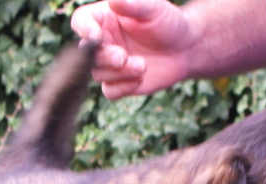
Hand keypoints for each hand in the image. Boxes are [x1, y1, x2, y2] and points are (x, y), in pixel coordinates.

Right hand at [71, 0, 195, 99]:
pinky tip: (140, 79)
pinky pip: (110, 92)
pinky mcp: (121, 83)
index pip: (81, 22)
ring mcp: (110, 64)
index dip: (84, 29)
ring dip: (118, 73)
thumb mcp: (153, 8)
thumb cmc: (167, 22)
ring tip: (142, 65)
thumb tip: (113, 1)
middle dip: (104, 57)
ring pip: (98, 74)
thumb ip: (133, 5)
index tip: (96, 36)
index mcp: (104, 19)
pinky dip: (122, 87)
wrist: (185, 48)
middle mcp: (103, 42)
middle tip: (122, 57)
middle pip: (87, 53)